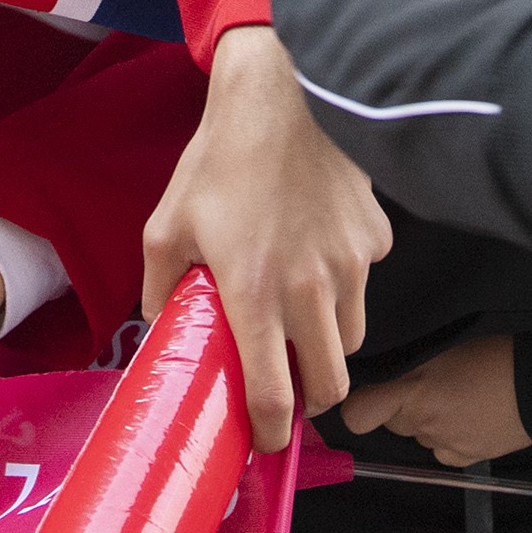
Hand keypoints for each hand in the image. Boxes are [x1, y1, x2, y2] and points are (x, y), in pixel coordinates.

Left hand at [143, 25, 391, 452]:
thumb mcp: (168, 224)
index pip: (274, 396)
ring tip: (298, 316)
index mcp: (254, 295)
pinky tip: (316, 251)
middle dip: (309, 398)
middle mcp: (309, 290)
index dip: (270, 433)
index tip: (264, 439)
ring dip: (327, 343)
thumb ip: (159, 287)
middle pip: (330, 385)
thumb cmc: (222, 157)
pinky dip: (345, 283)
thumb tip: (158, 323)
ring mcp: (349, 265)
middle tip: (287, 384)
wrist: (283, 94)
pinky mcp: (373, 239)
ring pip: (352, 337)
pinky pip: (364, 281)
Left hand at [339, 336, 530, 468]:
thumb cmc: (497, 350)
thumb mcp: (444, 341)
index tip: (365, 395)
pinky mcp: (466, 458)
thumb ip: (407, 358)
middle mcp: (423, 423)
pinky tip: (470, 414)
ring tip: (457, 395)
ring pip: (418, 434)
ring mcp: (444, 444)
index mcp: (412, 390)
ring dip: (427, 420)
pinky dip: (450, 436)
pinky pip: (443, 450)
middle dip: (400, 406)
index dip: (358, 406)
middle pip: (391, 422)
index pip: (357, 416)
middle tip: (427, 383)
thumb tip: (379, 364)